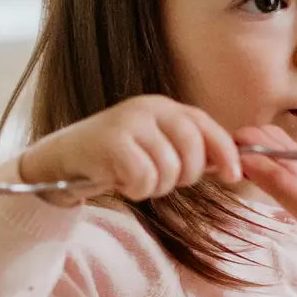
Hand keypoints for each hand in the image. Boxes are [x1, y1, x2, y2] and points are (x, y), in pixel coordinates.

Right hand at [17, 96, 240, 203]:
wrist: (62, 161)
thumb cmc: (115, 160)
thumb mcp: (156, 149)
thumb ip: (187, 152)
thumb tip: (230, 167)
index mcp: (165, 107)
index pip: (207, 127)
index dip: (226, 153)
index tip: (233, 176)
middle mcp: (150, 107)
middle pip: (192, 151)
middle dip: (183, 177)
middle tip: (160, 182)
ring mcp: (129, 121)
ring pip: (168, 170)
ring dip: (154, 187)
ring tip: (134, 180)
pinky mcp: (111, 141)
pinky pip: (143, 178)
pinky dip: (135, 190)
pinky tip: (120, 181)